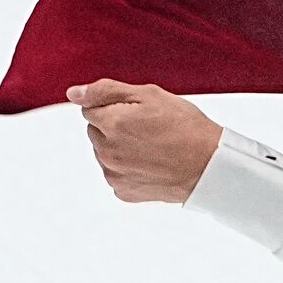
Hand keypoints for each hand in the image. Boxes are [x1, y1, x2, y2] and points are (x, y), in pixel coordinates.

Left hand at [66, 79, 222, 203]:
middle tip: (147, 127)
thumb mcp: (150, 95)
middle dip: (114, 126)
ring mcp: (114, 174)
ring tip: (151, 146)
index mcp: (111, 123)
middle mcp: (107, 151)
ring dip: (119, 147)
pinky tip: (150, 163)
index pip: (90, 108)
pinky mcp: (123, 191)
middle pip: (95, 131)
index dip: (115, 106)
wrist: (209, 165)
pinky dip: (128, 168)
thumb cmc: (186, 126)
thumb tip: (73, 93)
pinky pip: (116, 173)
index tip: (138, 112)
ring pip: (104, 152)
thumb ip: (106, 90)